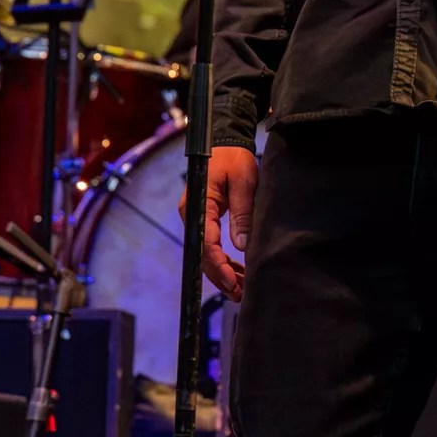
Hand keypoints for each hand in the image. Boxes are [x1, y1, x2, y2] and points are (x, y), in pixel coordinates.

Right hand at [185, 143, 255, 300]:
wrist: (225, 143)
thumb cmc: (233, 158)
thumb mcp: (243, 181)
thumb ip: (242, 212)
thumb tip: (242, 246)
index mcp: (198, 205)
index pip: (206, 242)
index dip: (218, 265)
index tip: (232, 280)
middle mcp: (193, 216)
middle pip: (203, 254)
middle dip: (220, 276)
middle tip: (239, 294)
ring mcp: (198, 219)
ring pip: (207, 254)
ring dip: (223, 272)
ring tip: (241, 291)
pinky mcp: (206, 221)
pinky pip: (212, 246)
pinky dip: (225, 261)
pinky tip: (239, 274)